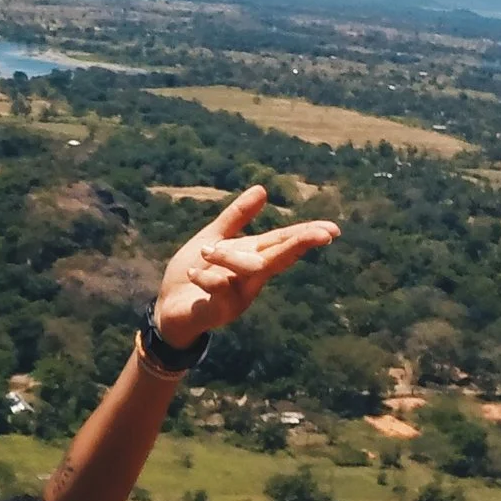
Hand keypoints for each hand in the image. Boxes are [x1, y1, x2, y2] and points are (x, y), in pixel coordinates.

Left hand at [153, 186, 338, 347]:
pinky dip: (207, 278)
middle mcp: (252, 277)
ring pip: (250, 271)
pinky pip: (220, 289)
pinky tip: (193, 273)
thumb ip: (236, 217)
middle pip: (279, 258)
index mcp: (251, 256)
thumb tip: (263, 189)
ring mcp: (240, 295)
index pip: (283, 242)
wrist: (167, 309)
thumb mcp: (211, 239)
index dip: (306, 235)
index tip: (333, 229)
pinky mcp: (222, 311)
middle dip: (300, 244)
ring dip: (230, 258)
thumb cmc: (191, 274)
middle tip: (324, 234)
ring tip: (206, 251)